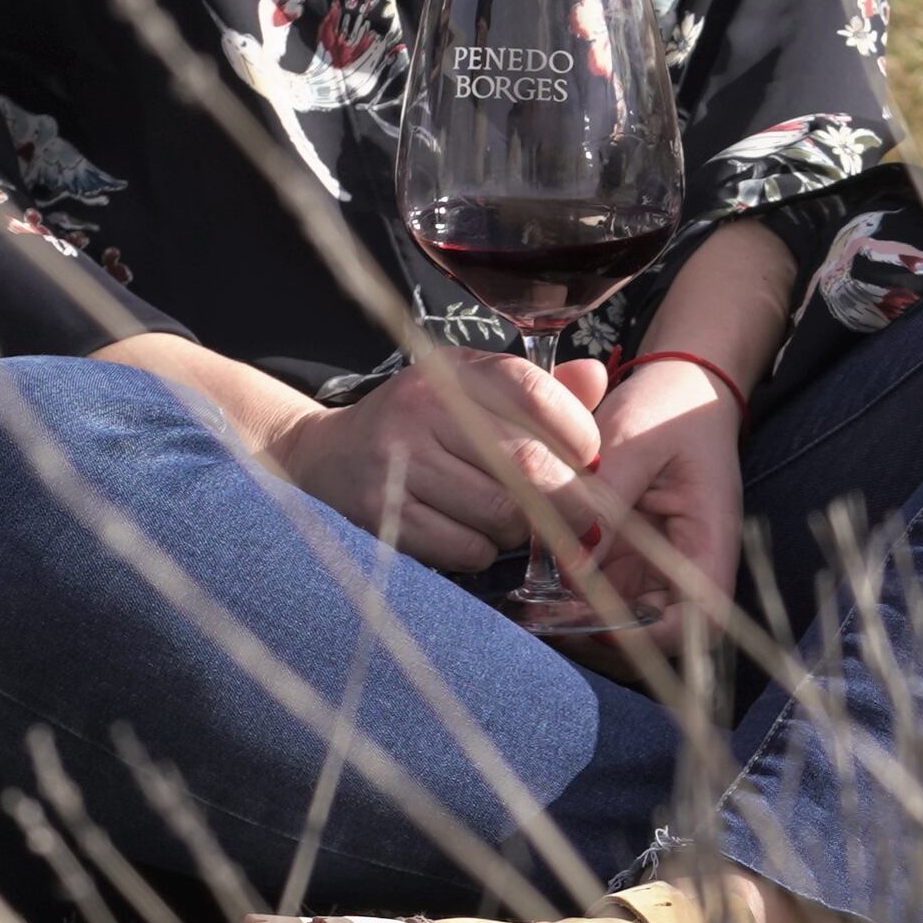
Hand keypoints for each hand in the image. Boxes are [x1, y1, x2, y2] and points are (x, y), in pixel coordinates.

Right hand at [261, 349, 611, 573]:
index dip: (580, 435)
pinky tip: (468, 535)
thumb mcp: (472, 391)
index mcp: (453, 369)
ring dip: (522, 530)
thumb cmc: (421, 426)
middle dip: (570, 501)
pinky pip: (466, 549)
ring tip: (510, 520)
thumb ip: (539, 391)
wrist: (325, 457)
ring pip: (502, 513)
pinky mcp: (382, 511)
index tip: (586, 461)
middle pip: (529, 465)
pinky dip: (482, 553)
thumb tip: (597, 379)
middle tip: (577, 515)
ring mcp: (398, 460)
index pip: (536, 394)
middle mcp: (422, 407)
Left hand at [554, 354, 744, 635]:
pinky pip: (603, 582)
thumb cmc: (667, 406)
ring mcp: (658, 560)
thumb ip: (605, 499)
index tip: (596, 623)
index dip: (651, 636)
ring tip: (532, 603)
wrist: (678, 383)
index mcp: (711, 541)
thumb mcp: (633, 441)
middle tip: (545, 619)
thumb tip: (573, 561)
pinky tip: (539, 575)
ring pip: (623, 610)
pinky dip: (573, 585)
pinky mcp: (630, 549)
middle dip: (604, 630)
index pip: (700, 620)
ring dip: (582, 613)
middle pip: (657, 627)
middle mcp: (688, 562)